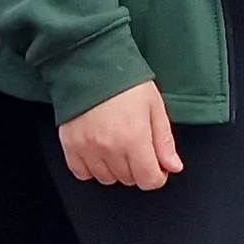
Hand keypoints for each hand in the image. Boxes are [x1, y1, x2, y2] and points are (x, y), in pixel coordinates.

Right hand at [61, 82, 183, 189]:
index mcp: (134, 138)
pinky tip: (98, 151)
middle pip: (129, 180)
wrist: (90, 63)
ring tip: (116, 145)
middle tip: (136, 147)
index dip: (157, 176)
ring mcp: (87, 148)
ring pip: (106, 179)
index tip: (157, 166)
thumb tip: (173, 166)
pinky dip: (91, 168)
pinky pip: (82, 173)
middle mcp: (110, 148)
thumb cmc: (125, 82)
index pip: (149, 180)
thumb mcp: (154, 106)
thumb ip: (164, 141)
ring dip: (115, 169)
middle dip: (137, 168)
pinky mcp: (70, 145)